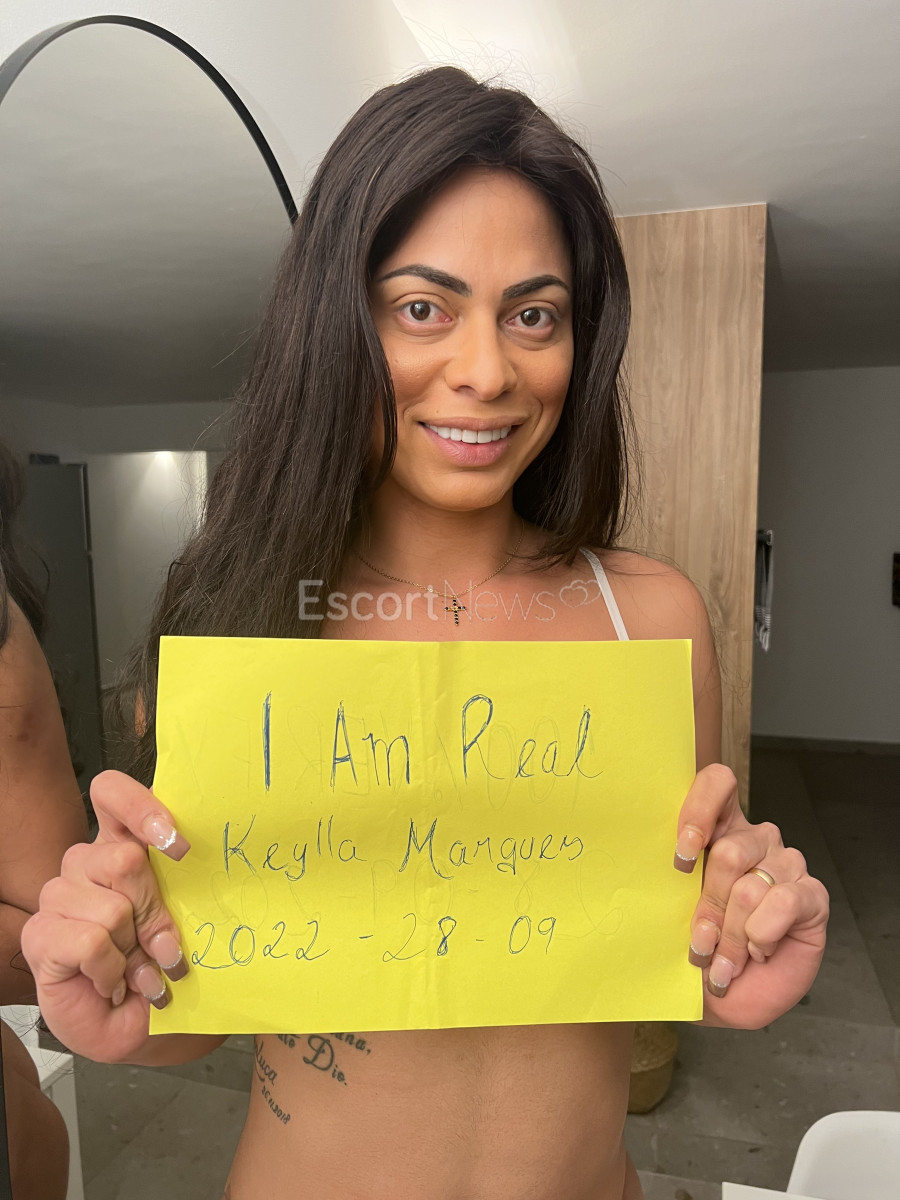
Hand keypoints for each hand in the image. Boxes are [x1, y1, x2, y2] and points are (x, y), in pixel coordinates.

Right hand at [20, 770, 190, 1062]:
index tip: (178, 847)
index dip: (142, 808)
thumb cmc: (163, 963)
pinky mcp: (40, 936)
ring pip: (112, 908)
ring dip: (134, 950)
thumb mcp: (183, 917)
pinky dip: (111, 969)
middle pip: (124, 858)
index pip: (111, 793)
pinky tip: (111, 982)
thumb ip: (181, 883)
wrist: (141, 1024)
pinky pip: (90, 941)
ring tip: (135, 970)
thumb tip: (185, 855)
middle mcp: (85, 863)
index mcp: (120, 843)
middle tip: (163, 948)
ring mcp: (58, 897)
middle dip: (154, 911)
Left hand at [675, 763, 828, 1028]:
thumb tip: (655, 861)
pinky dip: (764, 934)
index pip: (718, 783)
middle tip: (700, 942)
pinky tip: (758, 951)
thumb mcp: (671, 908)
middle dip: (709, 907)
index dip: (699, 810)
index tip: (681, 858)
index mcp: (718, 827)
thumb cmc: (694, 948)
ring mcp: (786, 864)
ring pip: (752, 884)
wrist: (723, 997)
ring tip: (722, 960)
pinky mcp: (812, 895)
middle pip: (729, 851)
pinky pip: (785, 901)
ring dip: (732, 932)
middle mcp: (754, 839)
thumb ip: (667, 877)